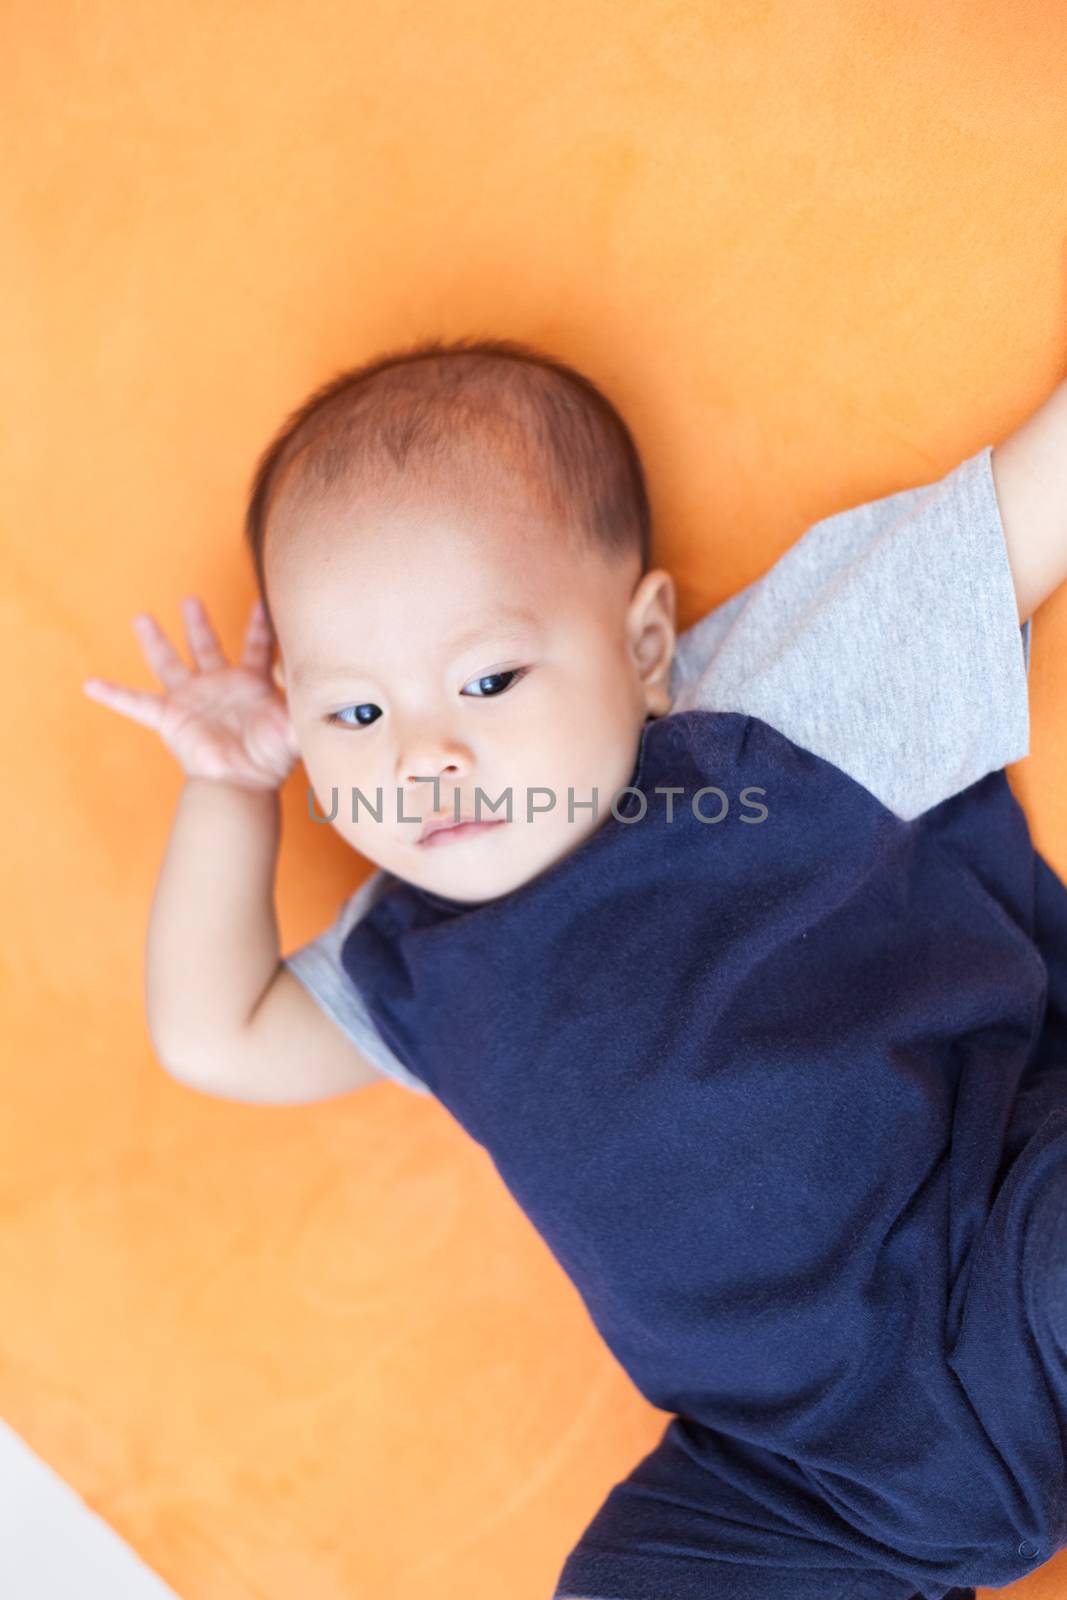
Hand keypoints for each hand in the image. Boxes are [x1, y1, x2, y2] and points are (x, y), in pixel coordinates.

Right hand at [82, 596, 300, 789]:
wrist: (243, 786)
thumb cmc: (272, 759)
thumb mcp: (296, 721)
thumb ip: (309, 696)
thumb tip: (338, 677)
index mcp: (250, 685)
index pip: (256, 647)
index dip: (259, 626)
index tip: (263, 602)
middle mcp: (218, 688)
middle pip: (206, 647)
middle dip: (198, 623)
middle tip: (191, 599)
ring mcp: (191, 701)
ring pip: (169, 663)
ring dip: (154, 641)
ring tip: (141, 617)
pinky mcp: (170, 718)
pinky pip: (136, 704)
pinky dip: (113, 694)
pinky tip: (90, 684)